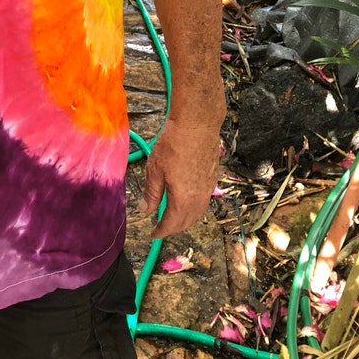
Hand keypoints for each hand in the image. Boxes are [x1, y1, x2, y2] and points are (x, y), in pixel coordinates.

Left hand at [139, 107, 222, 238]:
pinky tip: (186, 199)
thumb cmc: (173, 144)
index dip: (161, 231)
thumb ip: (151, 193)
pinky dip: (194, 207)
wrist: (197, 125)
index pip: (172, 224)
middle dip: (173, 227)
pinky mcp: (213, 177)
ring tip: (172, 216)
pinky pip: (204, 201)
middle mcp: (199, 198)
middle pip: (187, 221)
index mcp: (183, 200)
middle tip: (161, 227)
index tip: (153, 234)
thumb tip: (146, 210)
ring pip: (197, 212)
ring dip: (185, 218)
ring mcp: (208, 188)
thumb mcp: (155, 169)